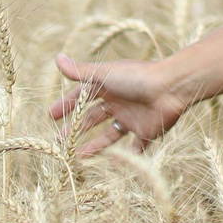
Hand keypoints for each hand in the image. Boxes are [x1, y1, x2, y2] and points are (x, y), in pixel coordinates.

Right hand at [49, 52, 189, 157]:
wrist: (171, 88)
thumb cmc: (136, 77)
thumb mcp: (104, 74)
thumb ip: (80, 71)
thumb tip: (56, 58)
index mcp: (108, 86)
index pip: (82, 96)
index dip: (67, 105)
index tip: (51, 116)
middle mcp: (119, 102)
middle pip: (93, 118)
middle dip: (76, 130)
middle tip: (59, 142)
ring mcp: (132, 118)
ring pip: (110, 135)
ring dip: (95, 146)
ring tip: (78, 158)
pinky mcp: (147, 132)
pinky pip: (135, 147)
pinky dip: (126, 156)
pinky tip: (112, 164)